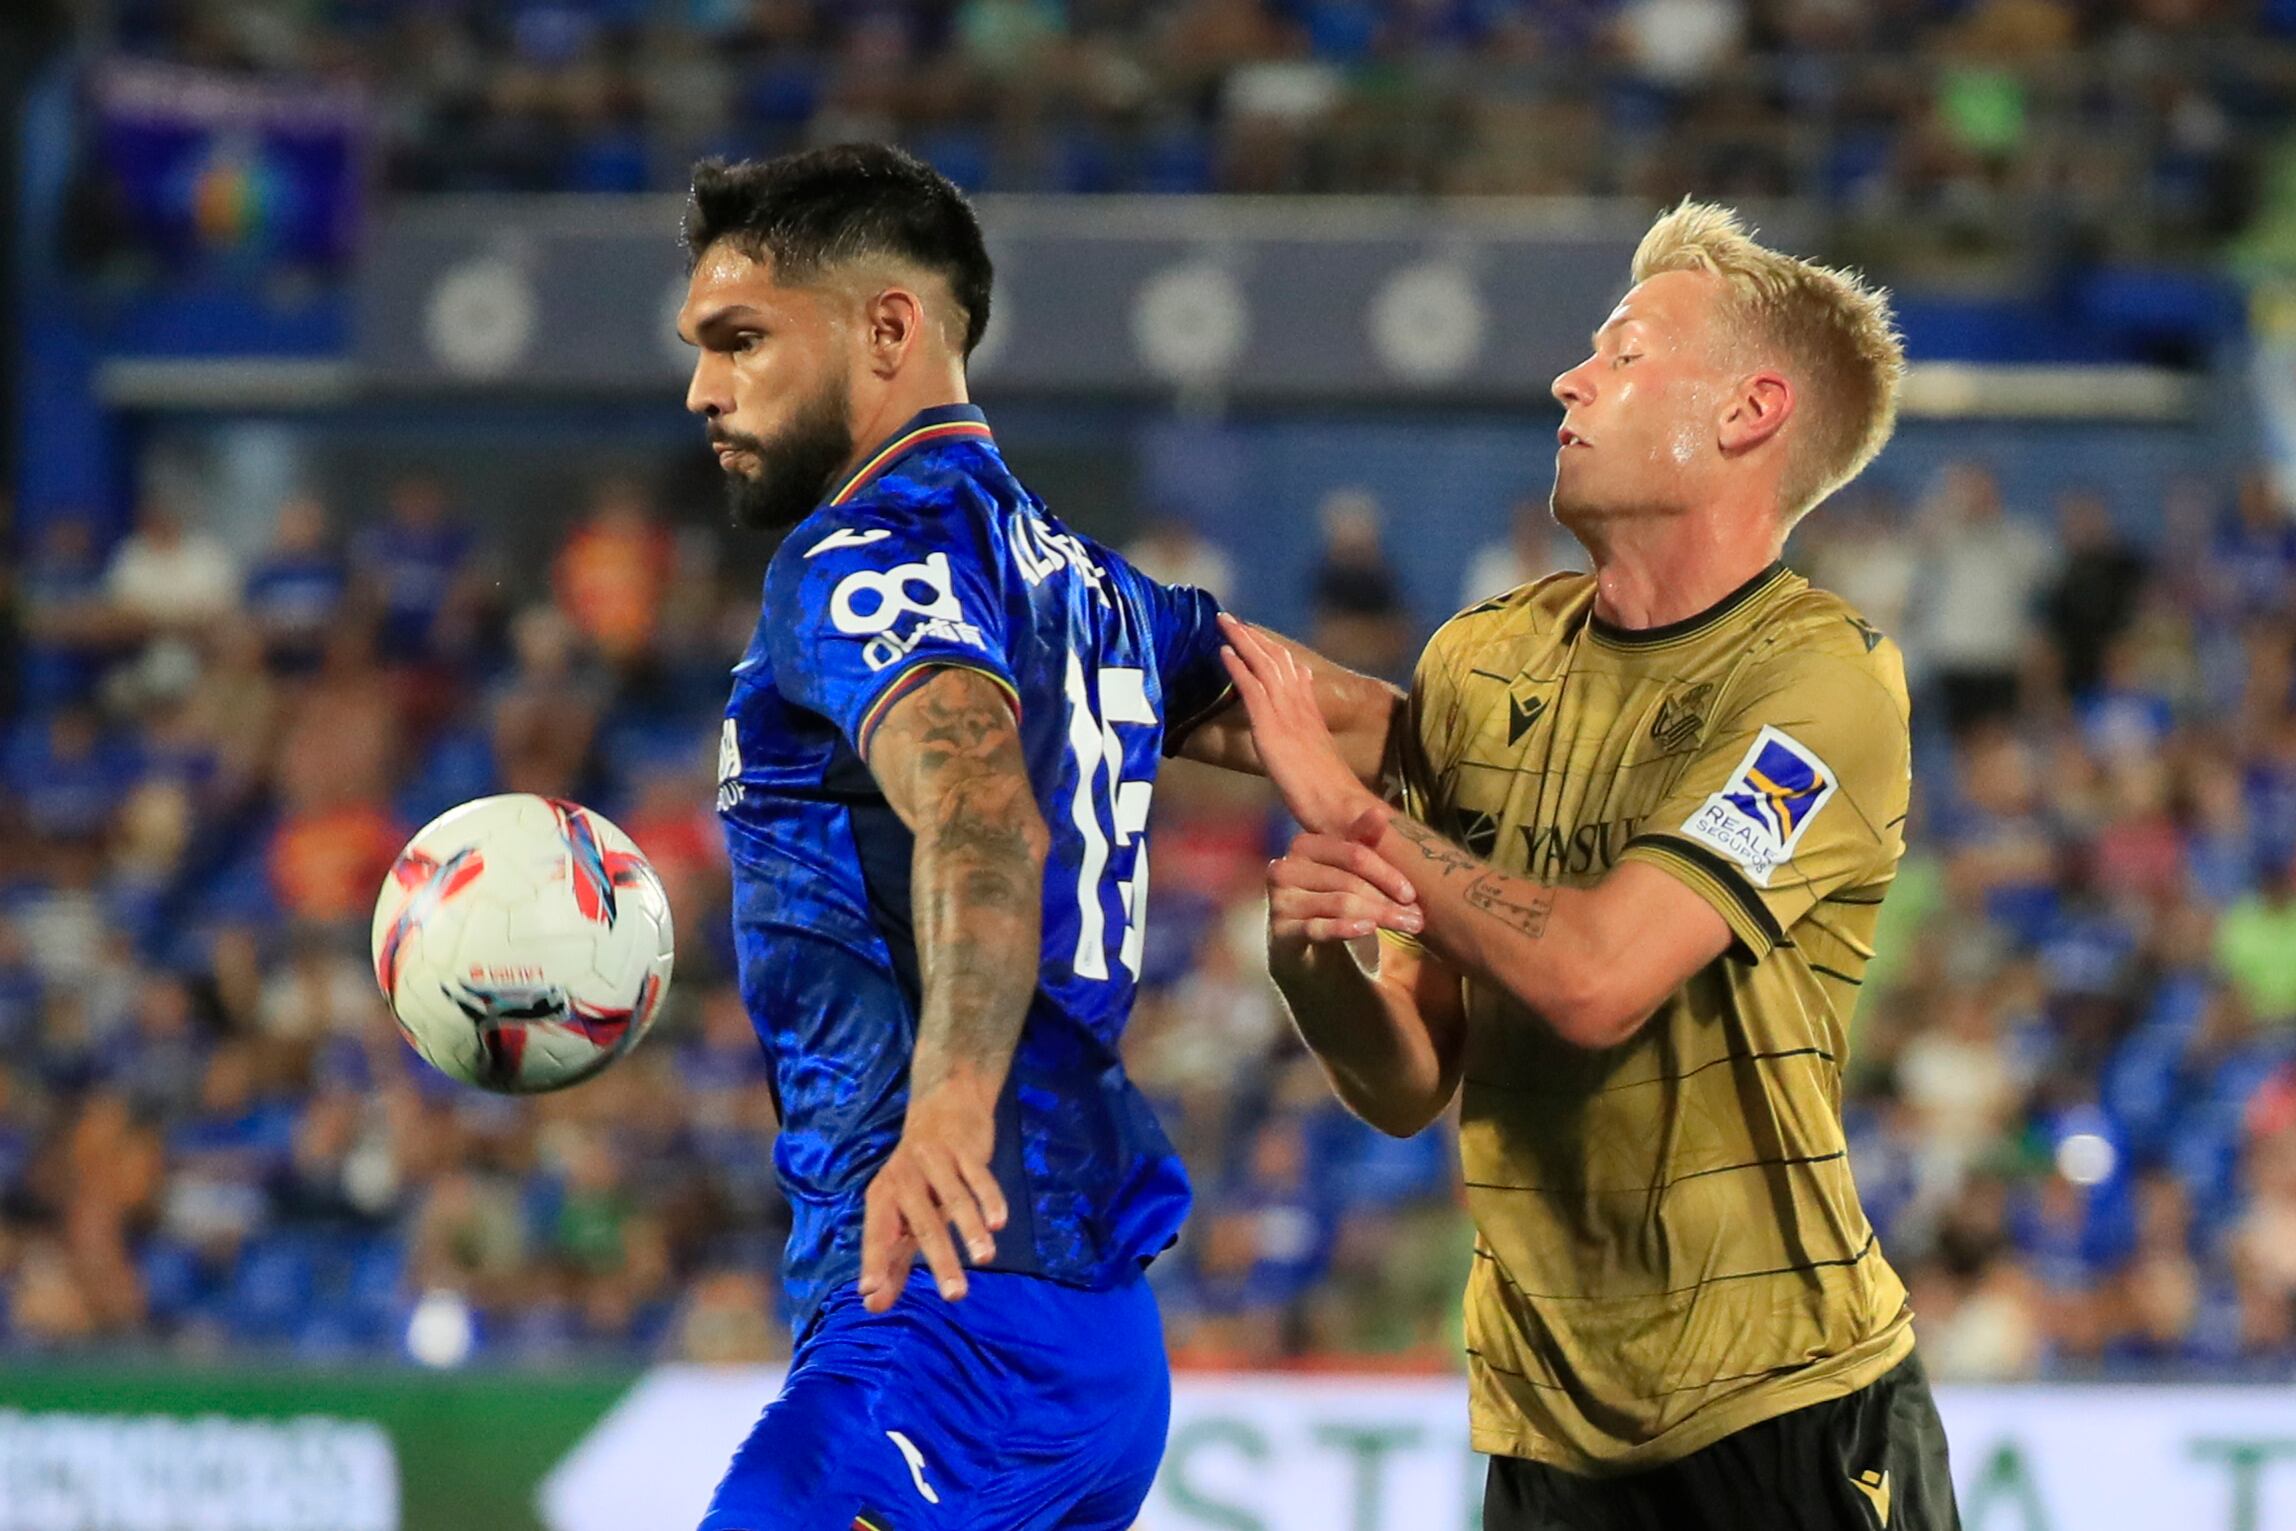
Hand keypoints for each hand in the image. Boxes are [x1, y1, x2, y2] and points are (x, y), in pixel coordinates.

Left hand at [857, 1071, 1008, 1312]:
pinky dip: (990, 1198)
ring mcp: (935, 1160)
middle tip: (956, 1295)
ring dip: (970, 1228)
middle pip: (924, 1223)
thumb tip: (873, 1306)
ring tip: (985, 1259)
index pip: (877, 1233)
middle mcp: (905, 1177)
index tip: (870, 1294)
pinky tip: (1000, 1222)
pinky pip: (979, 1175)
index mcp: (884, 1195)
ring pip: (955, 1198)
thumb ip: (891, 1261)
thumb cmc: (919, 1174)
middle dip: (941, 1258)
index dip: (874, 1262)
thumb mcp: (901, 1213)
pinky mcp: (964, 1148)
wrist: (942, 1104)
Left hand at [1218, 614, 1382, 835]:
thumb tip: (1304, 725)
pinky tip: (1223, 652)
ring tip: (1224, 622)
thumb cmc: (1331, 794)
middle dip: (1254, 637)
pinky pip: (1252, 688)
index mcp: (1311, 712)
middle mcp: (1300, 706)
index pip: (1292, 670)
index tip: (1256, 635)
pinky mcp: (1272, 727)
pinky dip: (1237, 667)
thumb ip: (1308, 736)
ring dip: (1242, 640)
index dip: (1272, 650)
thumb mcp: (1317, 758)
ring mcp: (1286, 714)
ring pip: (1264, 665)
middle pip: (1277, 659)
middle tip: (1232, 619)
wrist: (1341, 806)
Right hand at [1267, 810, 1421, 972]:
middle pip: (1349, 881)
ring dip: (1379, 915)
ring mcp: (1280, 900)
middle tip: (1417, 917)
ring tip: (1406, 926)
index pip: (1352, 854)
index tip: (1412, 894)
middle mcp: (1285, 869)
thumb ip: (1363, 841)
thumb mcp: (1347, 869)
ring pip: (1340, 904)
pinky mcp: (1280, 930)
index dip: (1386, 873)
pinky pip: (1318, 928)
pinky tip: (1368, 929)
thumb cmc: (1329, 898)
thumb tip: (1380, 812)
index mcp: (1303, 845)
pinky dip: (1345, 928)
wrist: (1302, 942)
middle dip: (1387, 900)